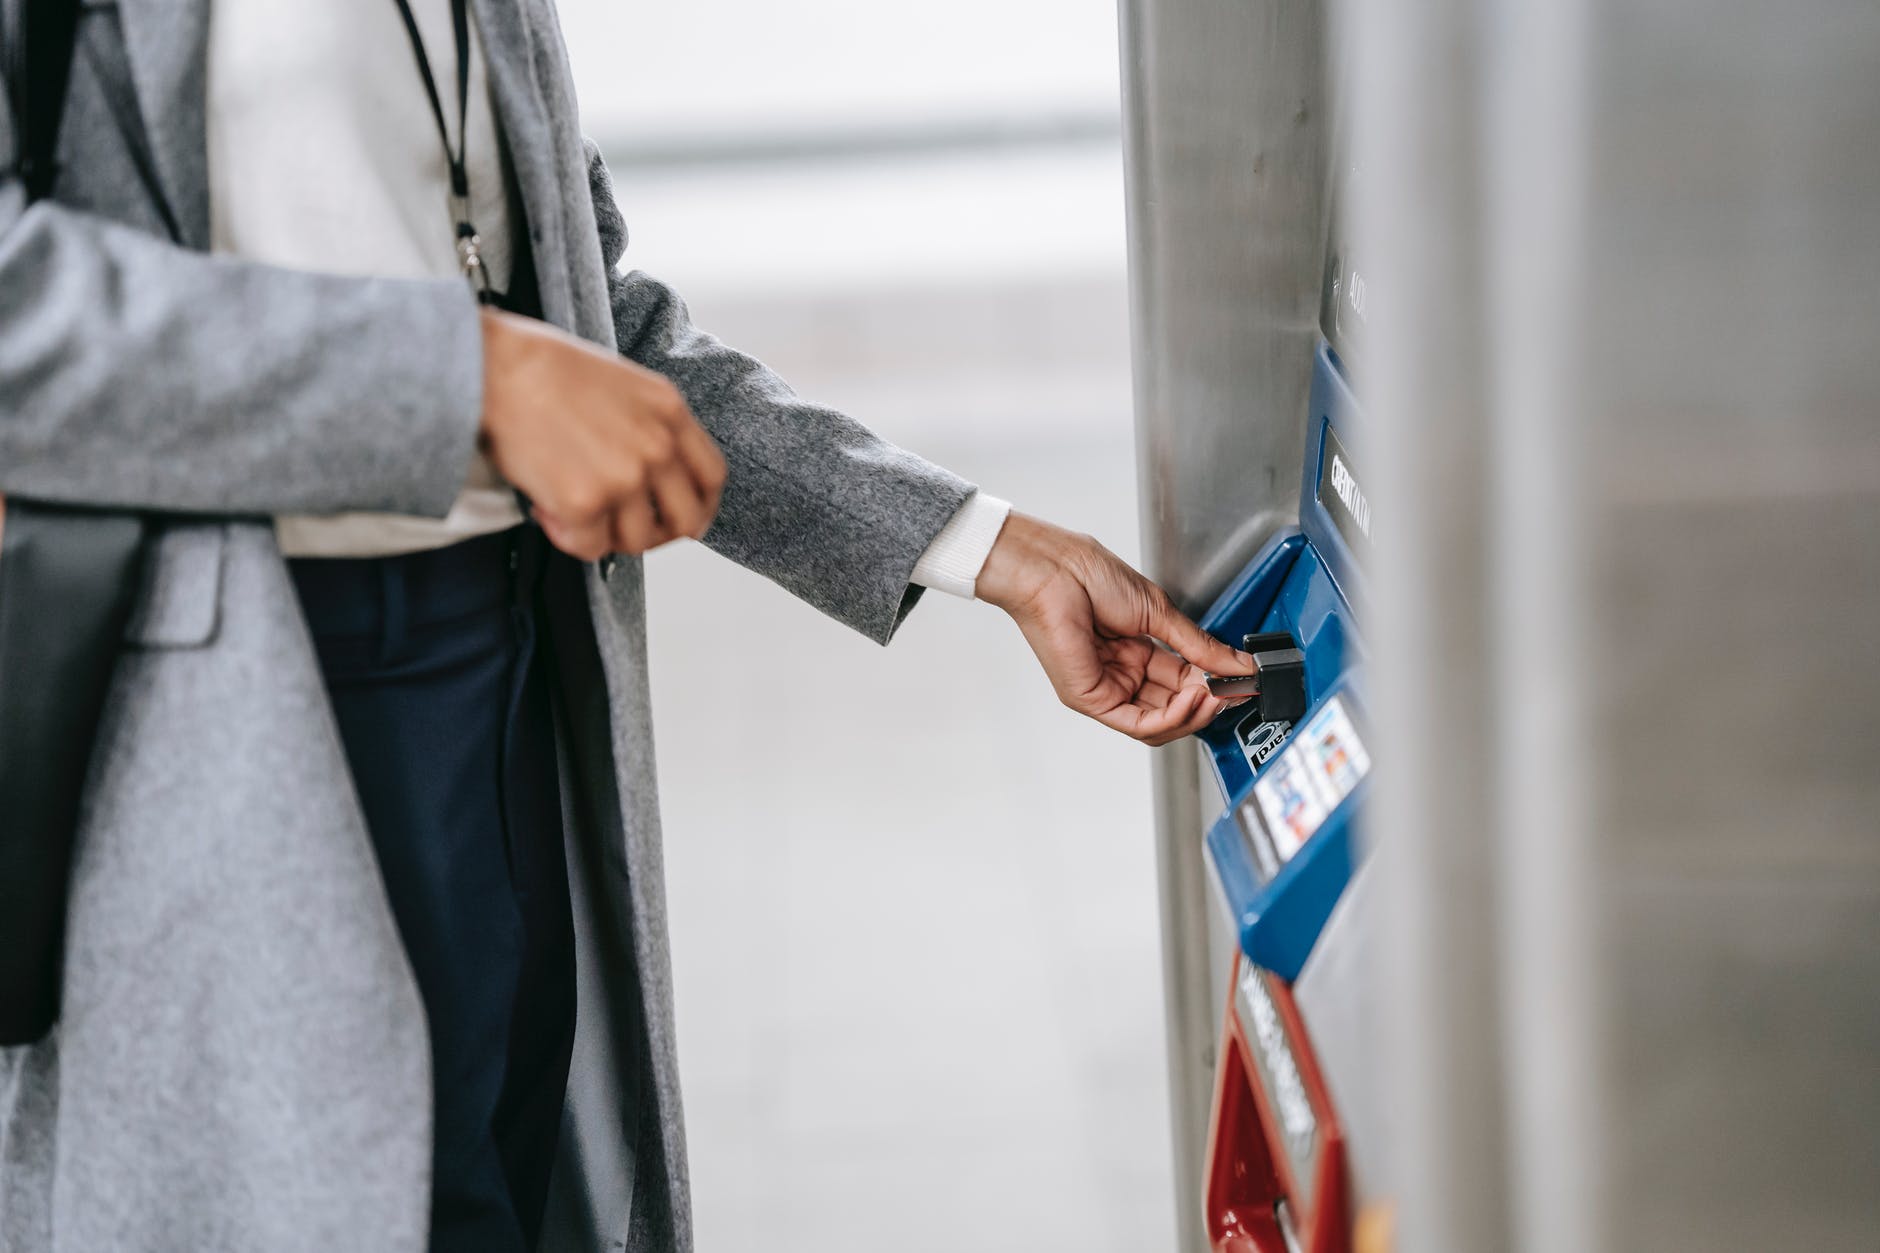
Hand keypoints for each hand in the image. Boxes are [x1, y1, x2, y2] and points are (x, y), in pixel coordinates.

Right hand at [478, 308, 726, 560]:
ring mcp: (625, 477)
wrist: (496, 367)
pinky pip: (589, 548)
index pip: (711, 478)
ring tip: (570, 508)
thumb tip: (650, 478)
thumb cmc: (545, 369)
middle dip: (658, 535)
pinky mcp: (585, 503)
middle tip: (623, 530)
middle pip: (687, 521)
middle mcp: (658, 448)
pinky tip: (544, 508)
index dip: (699, 508)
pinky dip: (566, 537)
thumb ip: (649, 427)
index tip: (676, 518)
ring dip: (604, 534)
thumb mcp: (624, 385)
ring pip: (635, 541)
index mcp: (670, 413)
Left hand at [976, 512, 1257, 745]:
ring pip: (1159, 723)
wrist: (1054, 570)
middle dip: (1208, 702)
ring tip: (1216, 694)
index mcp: (1136, 651)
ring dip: (1194, 713)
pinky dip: (1171, 717)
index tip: (1243, 681)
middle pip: (1174, 707)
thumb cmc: (1088, 576)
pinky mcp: (1091, 700)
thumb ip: (1199, 646)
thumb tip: (1238, 663)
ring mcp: (1105, 688)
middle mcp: (1121, 673)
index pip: (1182, 681)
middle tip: (1234, 691)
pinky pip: (1139, 723)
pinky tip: (1192, 699)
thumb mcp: (1159, 612)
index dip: (1214, 684)